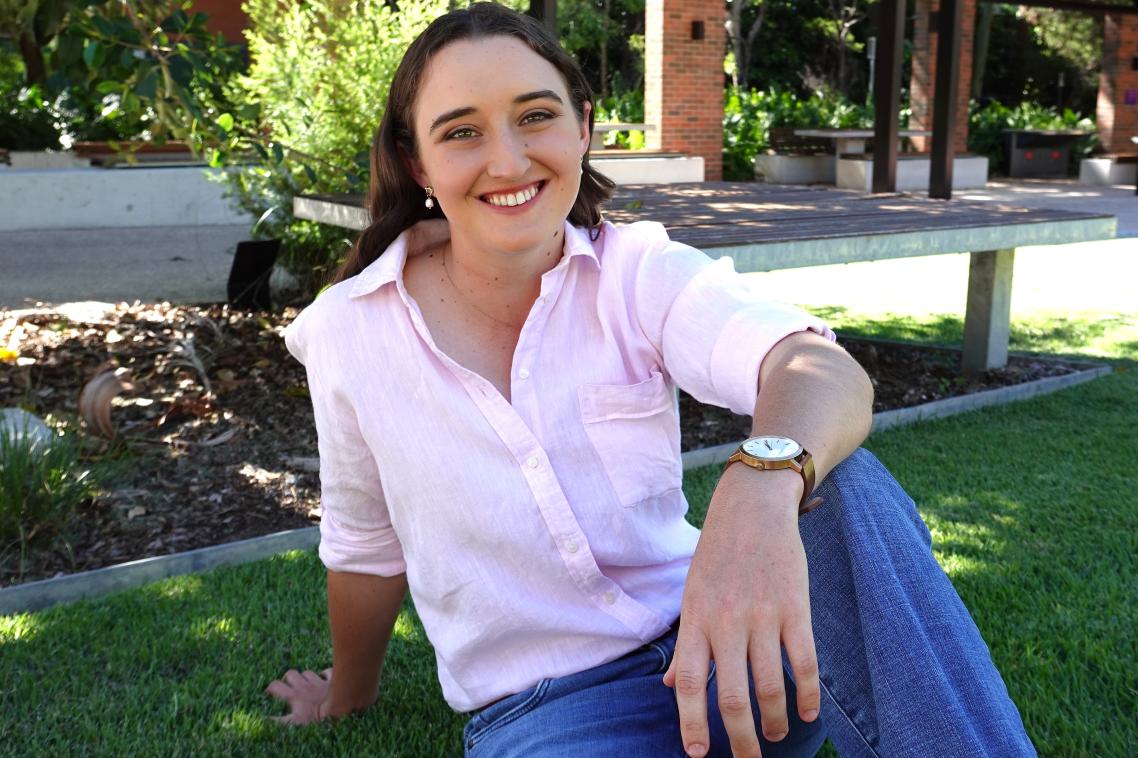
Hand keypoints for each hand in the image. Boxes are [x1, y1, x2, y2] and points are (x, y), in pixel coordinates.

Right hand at [265, 668, 333, 724]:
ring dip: (305, 678)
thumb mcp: (294, 723)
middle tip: (288, 687)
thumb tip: (263, 720)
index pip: (276, 686)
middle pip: (291, 674)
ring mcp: (319, 682)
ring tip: (305, 686)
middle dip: (288, 679)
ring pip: (308, 673)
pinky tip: (324, 679)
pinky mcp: (332, 681)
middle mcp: (305, 686)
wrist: (339, 710)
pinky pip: (328, 672)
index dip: (270, 688)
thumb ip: (278, 721)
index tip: (269, 693)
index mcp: (294, 695)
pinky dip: (325, 675)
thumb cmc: (316, 719)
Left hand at [662, 469, 819, 756]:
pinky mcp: (795, 608)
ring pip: (769, 686)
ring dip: (774, 721)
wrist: (752, 507)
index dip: (692, 724)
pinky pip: (804, 662)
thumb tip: (671, 687)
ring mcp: (762, 616)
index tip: (698, 754)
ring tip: (776, 737)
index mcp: (696, 621)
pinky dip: (808, 694)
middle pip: (730, 697)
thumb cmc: (718, 555)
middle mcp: (726, 623)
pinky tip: (808, 713)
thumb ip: (685, 644)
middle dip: (740, 739)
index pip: (688, 684)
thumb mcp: (691, 595)